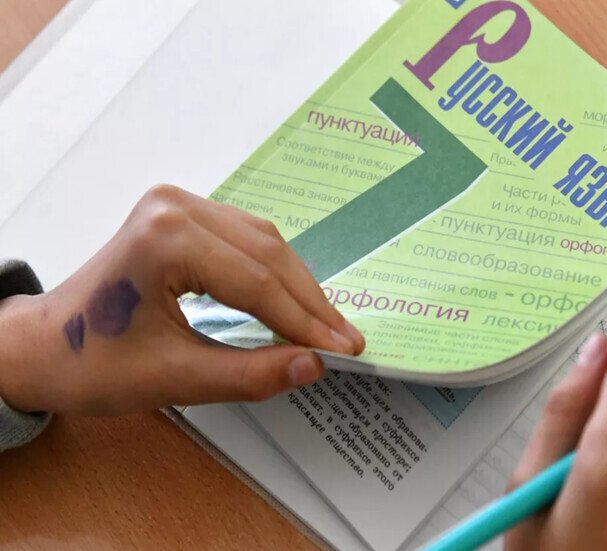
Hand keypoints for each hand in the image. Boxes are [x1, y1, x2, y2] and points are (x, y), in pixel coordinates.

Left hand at [0, 185, 364, 415]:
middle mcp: (174, 207)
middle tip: (345, 340)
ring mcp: (177, 205)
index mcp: (166, 238)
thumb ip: (250, 373)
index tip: (344, 350)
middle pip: (268, 254)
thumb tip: (313, 365)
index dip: (305, 322)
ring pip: (263, 242)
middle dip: (310, 302)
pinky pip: (246, 239)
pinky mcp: (181, 215)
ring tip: (325, 325)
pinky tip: (292, 300)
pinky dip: (274, 272)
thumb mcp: (174, 379)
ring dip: (297, 285)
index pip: (257, 282)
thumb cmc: (92, 364)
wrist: (42, 346)